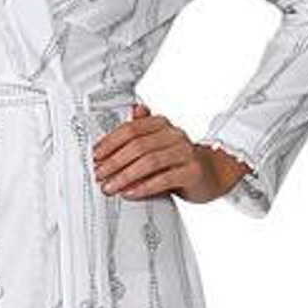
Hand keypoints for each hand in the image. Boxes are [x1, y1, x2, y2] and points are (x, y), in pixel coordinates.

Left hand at [90, 102, 252, 204]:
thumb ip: (140, 132)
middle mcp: (175, 135)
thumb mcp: (158, 144)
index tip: (96, 156)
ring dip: (125, 176)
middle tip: (99, 175)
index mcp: (162, 125)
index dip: (110, 142)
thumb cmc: (179, 160)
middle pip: (138, 145)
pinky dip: (144, 186)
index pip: (131, 129)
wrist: (212, 174)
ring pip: (149, 162)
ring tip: (110, 187)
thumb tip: (128, 113)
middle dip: (114, 162)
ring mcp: (185, 153)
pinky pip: (164, 179)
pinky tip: (130, 193)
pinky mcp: (192, 172)